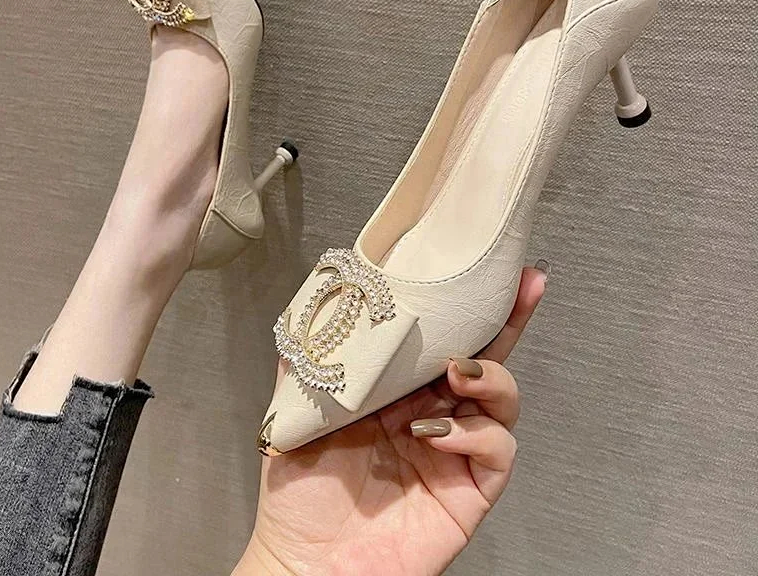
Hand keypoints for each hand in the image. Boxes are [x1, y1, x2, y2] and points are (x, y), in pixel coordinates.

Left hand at [237, 267, 546, 575]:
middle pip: (487, 360)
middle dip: (510, 321)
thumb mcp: (297, 412)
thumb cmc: (299, 497)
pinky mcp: (468, 491)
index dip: (467, 308)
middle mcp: (433, 416)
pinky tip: (437, 430)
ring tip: (456, 372)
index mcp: (398, 393)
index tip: (489, 270)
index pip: (442, 341)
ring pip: (504, 401)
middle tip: (521, 290)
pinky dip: (477, 432)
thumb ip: (310, 360)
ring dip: (489, 376)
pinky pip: (497, 450)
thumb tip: (315, 304)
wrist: (306, 566)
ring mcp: (453, 452)